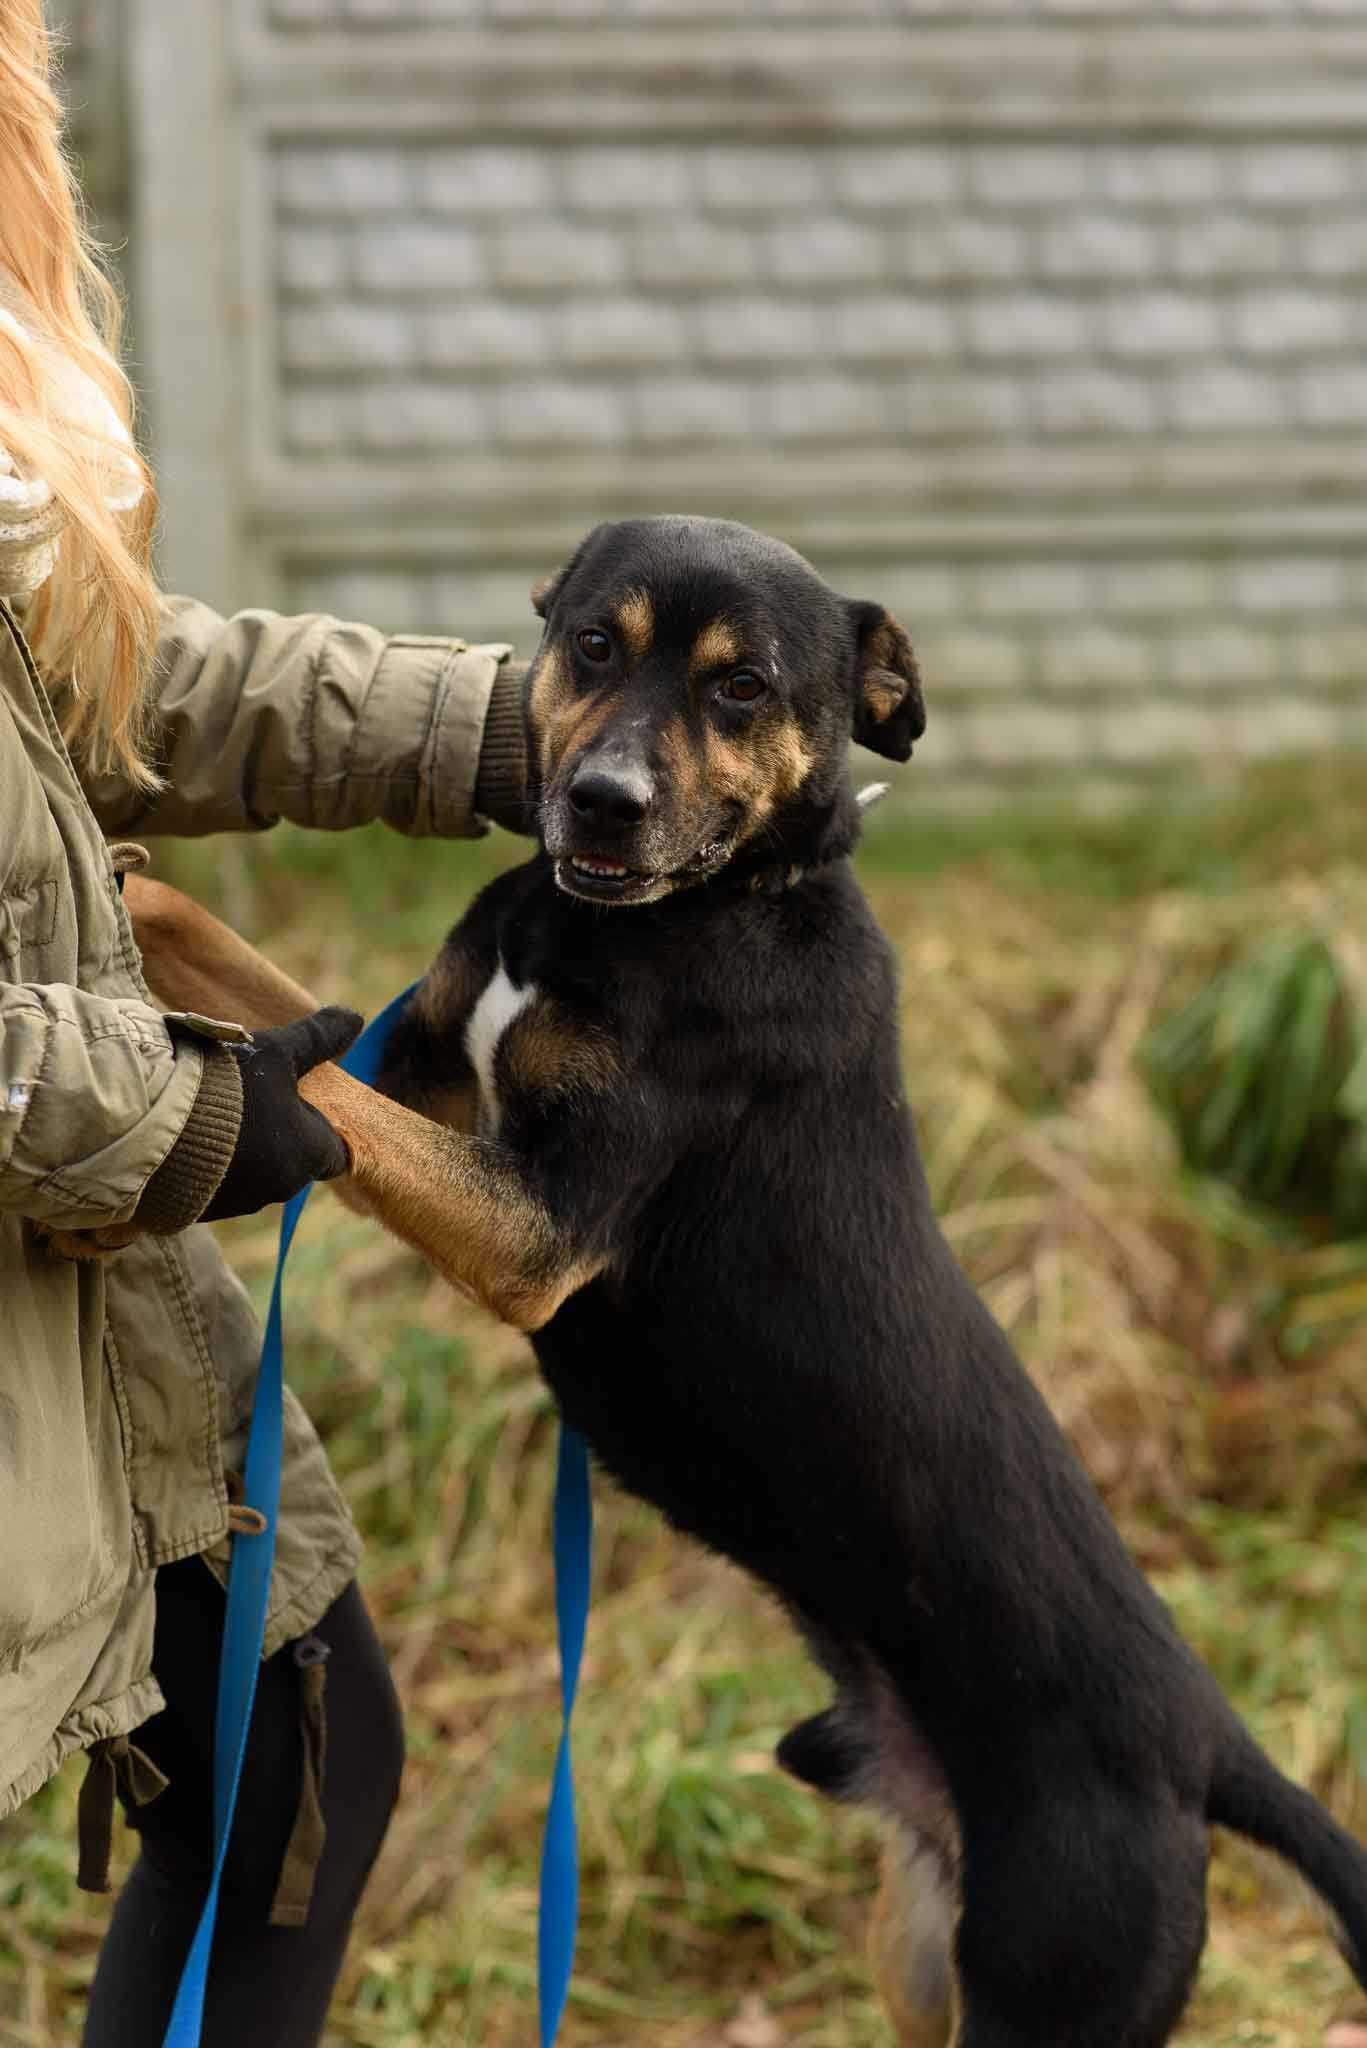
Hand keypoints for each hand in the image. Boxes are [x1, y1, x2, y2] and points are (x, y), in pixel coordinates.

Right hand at [201, 1007, 363, 1220]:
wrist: (149, 1126)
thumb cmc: (226, 1084)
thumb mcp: (276, 1050)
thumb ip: (318, 1038)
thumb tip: (355, 1019)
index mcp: (308, 1154)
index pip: (332, 1150)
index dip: (319, 1125)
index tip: (298, 1102)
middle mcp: (279, 1188)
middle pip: (290, 1159)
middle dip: (277, 1134)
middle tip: (249, 1099)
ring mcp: (237, 1203)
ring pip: (252, 1174)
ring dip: (240, 1150)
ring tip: (211, 1113)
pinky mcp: (198, 1210)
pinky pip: (213, 1186)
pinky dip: (207, 1165)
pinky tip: (186, 1136)